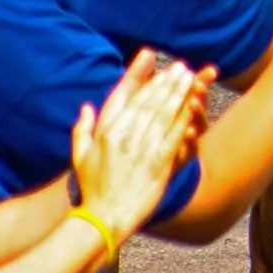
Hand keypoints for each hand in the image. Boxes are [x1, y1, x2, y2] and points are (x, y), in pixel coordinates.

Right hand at [71, 55, 202, 238]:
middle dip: (165, 81)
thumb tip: (86, 106)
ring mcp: (141, 148)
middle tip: (179, 65)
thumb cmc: (92, 189)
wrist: (104, 218)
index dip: (137, 73)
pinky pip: (174, 134)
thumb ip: (82, 129)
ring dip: (178, 92)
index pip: (123, 94)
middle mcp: (123, 135)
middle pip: (147, 100)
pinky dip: (184, 117)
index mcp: (105, 130)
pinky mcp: (158, 162)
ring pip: (163, 113)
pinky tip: (194, 105)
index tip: (148, 55)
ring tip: (189, 76)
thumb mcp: (79, 156)